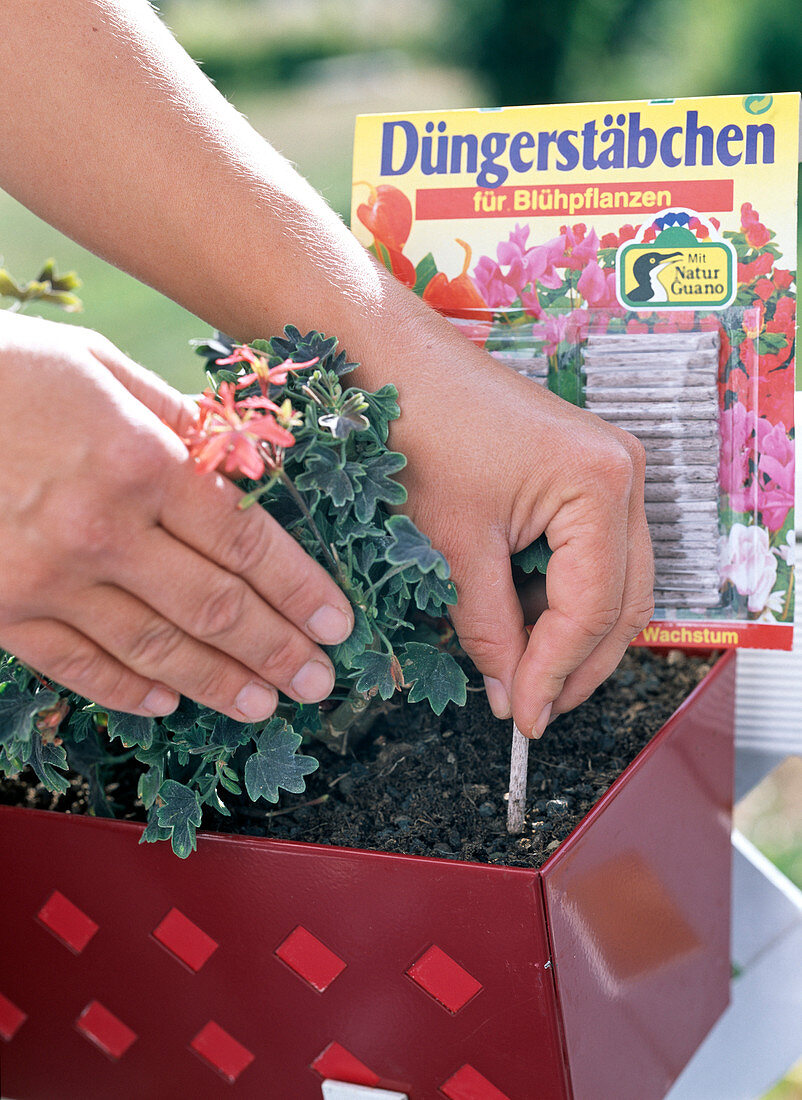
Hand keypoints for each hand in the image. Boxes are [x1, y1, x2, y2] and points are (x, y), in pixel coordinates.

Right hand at [0, 312, 352, 719]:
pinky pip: (78, 665)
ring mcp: (47, 579)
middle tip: (317, 681)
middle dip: (276, 648)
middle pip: (214, 607)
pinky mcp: (1, 611)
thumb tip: (241, 466)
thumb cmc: (3, 371)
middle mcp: (102, 530)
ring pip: (155, 648)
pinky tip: (168, 701)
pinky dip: (128, 688)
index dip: (300, 589)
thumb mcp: (98, 367)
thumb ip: (175, 422)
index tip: (337, 624)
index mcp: (138, 461)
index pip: (245, 542)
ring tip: (263, 703)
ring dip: (217, 681)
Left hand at [371, 301, 654, 738]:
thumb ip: (488, 631)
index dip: (556, 676)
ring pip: (613, 584)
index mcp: (599, 485)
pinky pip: (591, 555)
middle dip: (577, 663)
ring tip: (516, 667)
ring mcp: (609, 470)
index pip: (593, 611)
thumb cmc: (416, 428)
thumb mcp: (451, 547)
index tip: (523, 719)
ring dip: (570, 633)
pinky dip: (558, 596)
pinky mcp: (584, 472)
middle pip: (623, 603)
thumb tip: (510, 696)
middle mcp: (623, 473)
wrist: (389, 357)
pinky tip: (516, 616)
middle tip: (530, 708)